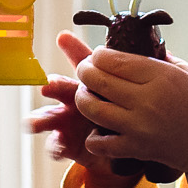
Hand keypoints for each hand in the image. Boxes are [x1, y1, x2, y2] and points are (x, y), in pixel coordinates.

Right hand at [27, 32, 130, 187]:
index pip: (82, 62)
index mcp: (93, 83)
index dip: (72, 50)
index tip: (64, 39)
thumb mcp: (134, 90)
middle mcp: (76, 99)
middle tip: (49, 85)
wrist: (128, 145)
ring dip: (42, 118)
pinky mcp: (70, 144)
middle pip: (61, 88)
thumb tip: (153, 45)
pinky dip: (55, 146)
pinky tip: (58, 147)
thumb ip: (138, 71)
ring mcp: (70, 122)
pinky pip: (57, 145)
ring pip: (50, 116)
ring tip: (34, 122)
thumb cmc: (129, 111)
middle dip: (54, 86)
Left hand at [68, 38, 187, 180]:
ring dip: (84, 99)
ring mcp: (138, 127)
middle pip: (97, 80)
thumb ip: (166, 60)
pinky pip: (99, 143)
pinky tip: (99, 129)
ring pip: (92, 109)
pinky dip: (93, 137)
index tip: (99, 54)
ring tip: (88, 94)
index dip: (99, 54)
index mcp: (161, 77)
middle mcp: (146, 101)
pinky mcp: (135, 149)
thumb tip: (143, 47)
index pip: (113, 59)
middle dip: (85, 71)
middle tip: (87, 70)